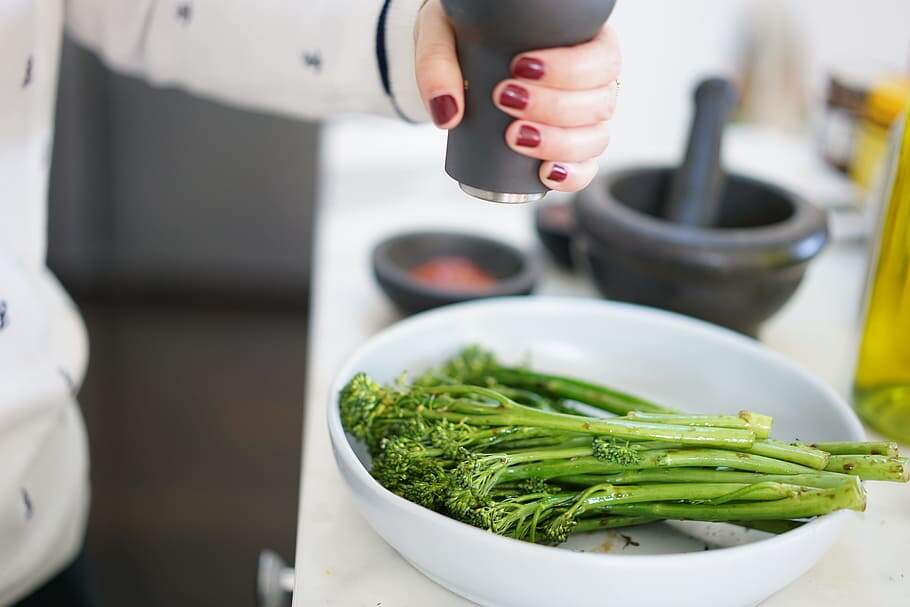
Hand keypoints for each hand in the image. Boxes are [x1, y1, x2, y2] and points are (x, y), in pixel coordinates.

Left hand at [415, 0, 620, 191]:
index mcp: (579, 39)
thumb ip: (437, 64)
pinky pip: (585, 167)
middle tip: (505, 99)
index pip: (600, 57)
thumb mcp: (442, 33)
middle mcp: (589, 79)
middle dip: (554, 107)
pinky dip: (571, 175)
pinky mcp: (567, 147)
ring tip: (514, 136)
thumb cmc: (461, 34)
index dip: (571, 68)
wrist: (454, 55)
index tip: (521, 67)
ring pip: (595, 137)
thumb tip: (448, 113)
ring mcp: (582, 117)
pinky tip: (546, 173)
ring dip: (558, 142)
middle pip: (599, 101)